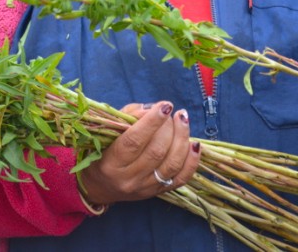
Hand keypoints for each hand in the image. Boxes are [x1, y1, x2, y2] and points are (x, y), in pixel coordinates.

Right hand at [78, 101, 200, 205]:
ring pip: (172, 163)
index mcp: (111, 162)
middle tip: (172, 113)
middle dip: (169, 127)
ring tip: (183, 120)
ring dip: (182, 138)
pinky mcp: (159, 192)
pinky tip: (194, 143)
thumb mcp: (108, 133)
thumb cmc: (104, 152)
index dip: (152, 122)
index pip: (134, 140)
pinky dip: (192, 160)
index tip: (164, 106)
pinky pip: (182, 178)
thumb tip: (153, 109)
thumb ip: (128, 118)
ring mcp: (146, 187)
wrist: (102, 187)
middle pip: (156, 151)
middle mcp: (129, 178)